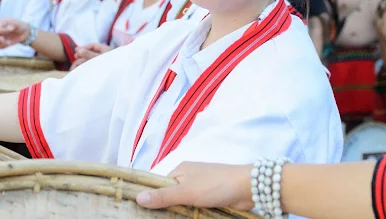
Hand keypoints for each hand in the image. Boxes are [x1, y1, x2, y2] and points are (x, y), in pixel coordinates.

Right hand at [0, 18, 29, 48]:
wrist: (24, 32)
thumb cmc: (20, 25)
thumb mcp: (18, 24)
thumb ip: (14, 25)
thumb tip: (10, 28)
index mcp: (0, 23)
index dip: (3, 31)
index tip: (12, 29)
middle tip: (3, 40)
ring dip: (1, 44)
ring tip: (9, 42)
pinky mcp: (1, 42)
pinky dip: (3, 46)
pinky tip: (9, 44)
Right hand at [71, 43, 111, 69]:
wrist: (116, 78)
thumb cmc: (109, 66)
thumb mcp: (98, 58)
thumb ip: (88, 54)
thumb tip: (78, 50)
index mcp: (106, 50)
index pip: (93, 46)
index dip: (84, 47)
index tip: (76, 50)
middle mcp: (104, 56)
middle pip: (90, 53)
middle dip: (81, 57)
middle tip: (75, 57)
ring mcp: (102, 63)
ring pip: (89, 61)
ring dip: (81, 64)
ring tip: (73, 68)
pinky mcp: (99, 71)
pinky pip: (90, 68)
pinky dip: (84, 69)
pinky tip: (78, 71)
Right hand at [136, 162, 252, 209]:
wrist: (248, 187)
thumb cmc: (216, 185)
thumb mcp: (187, 192)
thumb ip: (164, 196)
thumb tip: (138, 197)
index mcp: (181, 170)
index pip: (160, 185)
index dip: (152, 198)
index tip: (142, 212)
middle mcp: (189, 177)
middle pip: (172, 195)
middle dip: (166, 208)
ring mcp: (201, 187)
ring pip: (184, 203)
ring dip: (180, 213)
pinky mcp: (211, 197)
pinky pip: (196, 207)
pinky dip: (192, 214)